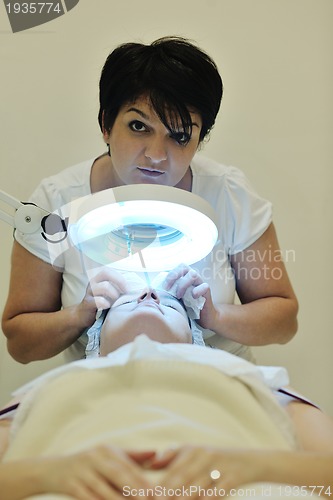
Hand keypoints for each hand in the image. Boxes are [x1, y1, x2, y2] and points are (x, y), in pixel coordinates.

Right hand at [37, 445, 154, 499]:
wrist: (52, 470)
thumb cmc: (88, 464)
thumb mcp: (107, 456)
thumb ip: (132, 457)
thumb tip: (157, 453)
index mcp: (107, 451)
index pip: (129, 467)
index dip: (143, 480)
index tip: (158, 493)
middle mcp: (95, 458)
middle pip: (119, 475)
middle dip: (135, 490)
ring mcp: (82, 471)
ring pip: (104, 491)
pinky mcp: (70, 485)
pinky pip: (88, 499)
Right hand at [77, 268, 128, 327]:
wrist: (83, 315)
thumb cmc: (100, 303)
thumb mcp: (109, 294)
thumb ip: (118, 288)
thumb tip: (135, 287)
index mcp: (99, 279)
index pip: (109, 270)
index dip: (120, 276)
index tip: (128, 287)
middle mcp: (93, 282)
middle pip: (105, 272)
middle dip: (119, 281)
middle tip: (126, 291)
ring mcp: (89, 292)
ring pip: (104, 286)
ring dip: (114, 294)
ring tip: (116, 301)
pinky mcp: (87, 303)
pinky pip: (98, 300)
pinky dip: (106, 303)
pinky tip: (108, 307)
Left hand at [149, 445, 266, 496]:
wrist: (250, 460)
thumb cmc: (215, 459)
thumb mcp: (194, 452)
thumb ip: (172, 458)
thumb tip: (149, 464)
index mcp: (193, 450)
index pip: (172, 469)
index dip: (160, 485)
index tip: (148, 497)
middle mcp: (205, 455)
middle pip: (183, 478)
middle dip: (169, 493)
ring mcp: (219, 466)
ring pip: (198, 487)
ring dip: (186, 498)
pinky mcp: (233, 478)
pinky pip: (218, 492)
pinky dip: (209, 499)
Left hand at [163, 264, 216, 329]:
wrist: (204, 317)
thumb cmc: (188, 306)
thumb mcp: (176, 298)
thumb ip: (168, 293)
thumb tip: (153, 292)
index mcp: (185, 277)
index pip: (177, 268)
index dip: (169, 275)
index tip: (164, 287)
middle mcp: (193, 278)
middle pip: (184, 267)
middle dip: (174, 276)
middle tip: (168, 288)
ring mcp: (201, 283)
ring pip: (193, 274)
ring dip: (183, 284)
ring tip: (179, 296)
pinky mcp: (207, 292)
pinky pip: (204, 286)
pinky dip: (197, 291)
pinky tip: (193, 297)